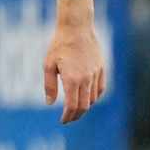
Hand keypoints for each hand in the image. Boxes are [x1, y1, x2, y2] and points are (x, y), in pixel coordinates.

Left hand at [43, 0, 105, 123]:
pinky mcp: (101, 69)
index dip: (68, 116)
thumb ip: (49, 85)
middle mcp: (86, 79)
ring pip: (93, 99)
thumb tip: (49, 103)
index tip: (63, 121)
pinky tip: (87, 98)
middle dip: (76, 115)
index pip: (72, 106)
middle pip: (84, 106)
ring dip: (85, 107)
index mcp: (72, 79)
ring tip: (76, 109)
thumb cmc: (59, 45)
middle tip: (69, 119)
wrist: (76, 28)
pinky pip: (100, 89)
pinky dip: (94, 97)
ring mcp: (96, 74)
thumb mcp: (48, 64)